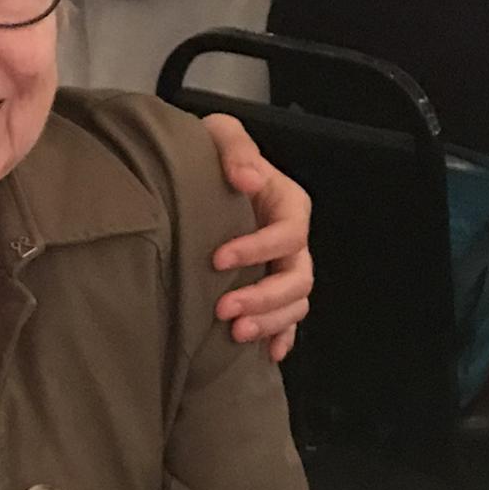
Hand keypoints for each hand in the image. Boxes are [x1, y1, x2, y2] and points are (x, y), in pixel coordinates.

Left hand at [201, 113, 312, 360]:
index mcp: (288, 204)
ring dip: (270, 321)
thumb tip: (246, 178)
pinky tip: (267, 353)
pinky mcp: (269, 289)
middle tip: (224, 309)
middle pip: (297, 277)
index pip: (287, 233)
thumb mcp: (220, 136)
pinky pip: (287, 320)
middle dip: (264, 296)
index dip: (257, 249)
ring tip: (235, 334)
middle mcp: (291, 240)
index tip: (217, 259)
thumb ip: (235, 149)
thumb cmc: (208, 156)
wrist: (191, 178)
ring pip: (295, 303)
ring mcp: (282, 268)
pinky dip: (281, 337)